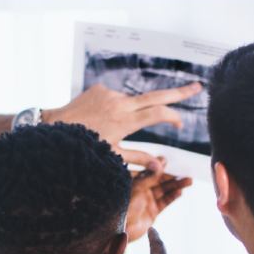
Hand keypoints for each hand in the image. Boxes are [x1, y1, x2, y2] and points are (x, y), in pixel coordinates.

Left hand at [44, 82, 202, 171]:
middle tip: (198, 87)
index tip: (180, 123)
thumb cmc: (84, 146)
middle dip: (179, 92)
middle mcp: (120, 104)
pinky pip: (116, 98)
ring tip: (110, 129)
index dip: (173, 116)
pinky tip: (101, 120)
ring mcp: (110, 93)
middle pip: (157, 95)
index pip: (158, 113)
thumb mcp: (112, 156)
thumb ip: (138, 158)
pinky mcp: (100, 88)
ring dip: (133, 112)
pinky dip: (117, 108)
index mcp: (124, 121)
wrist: (55, 127)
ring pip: (133, 101)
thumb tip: (161, 166)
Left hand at [126, 159, 192, 242]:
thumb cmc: (123, 206)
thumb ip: (150, 176)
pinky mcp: (153, 212)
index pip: (150, 171)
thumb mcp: (137, 187)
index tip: (169, 161)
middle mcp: (141, 190)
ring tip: (189, 181)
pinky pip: (165, 202)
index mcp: (134, 182)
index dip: (159, 166)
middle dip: (172, 177)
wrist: (120, 229)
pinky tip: (180, 192)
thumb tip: (161, 162)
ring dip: (176, 186)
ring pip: (164, 191)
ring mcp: (147, 201)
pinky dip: (172, 197)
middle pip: (160, 181)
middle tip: (185, 172)